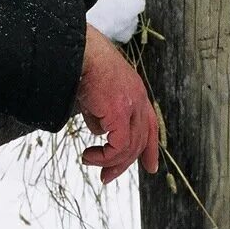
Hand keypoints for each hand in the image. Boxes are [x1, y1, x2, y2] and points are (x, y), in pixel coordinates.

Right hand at [74, 25, 159, 183]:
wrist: (79, 51)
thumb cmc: (82, 65)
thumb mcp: (94, 94)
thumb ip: (100, 113)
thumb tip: (99, 131)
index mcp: (136, 93)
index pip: (150, 125)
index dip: (150, 148)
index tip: (150, 167)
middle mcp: (139, 100)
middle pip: (140, 141)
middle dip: (123, 163)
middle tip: (106, 176)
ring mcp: (132, 106)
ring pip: (129, 147)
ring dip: (108, 161)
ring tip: (89, 161)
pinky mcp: (120, 112)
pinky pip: (118, 145)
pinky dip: (105, 156)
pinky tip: (90, 155)